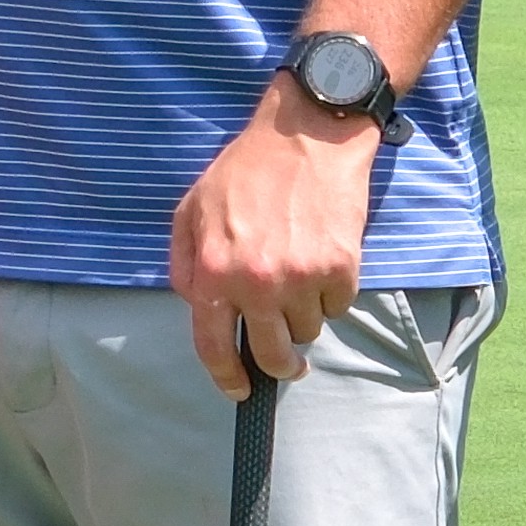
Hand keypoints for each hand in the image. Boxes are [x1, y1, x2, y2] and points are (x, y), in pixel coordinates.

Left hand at [170, 85, 378, 393]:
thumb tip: (194, 305)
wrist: (307, 135)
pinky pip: (338, 307)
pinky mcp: (341, 268)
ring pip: (308, 330)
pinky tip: (322, 259)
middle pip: (272, 355)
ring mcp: (301, 278)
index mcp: (214, 271)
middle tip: (285, 361)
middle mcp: (257, 283)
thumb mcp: (192, 209)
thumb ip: (184, 263)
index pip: (214, 345)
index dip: (226, 377)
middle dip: (279, 365)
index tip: (239, 390)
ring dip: (304, 315)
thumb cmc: (246, 170)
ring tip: (299, 276)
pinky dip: (332, 293)